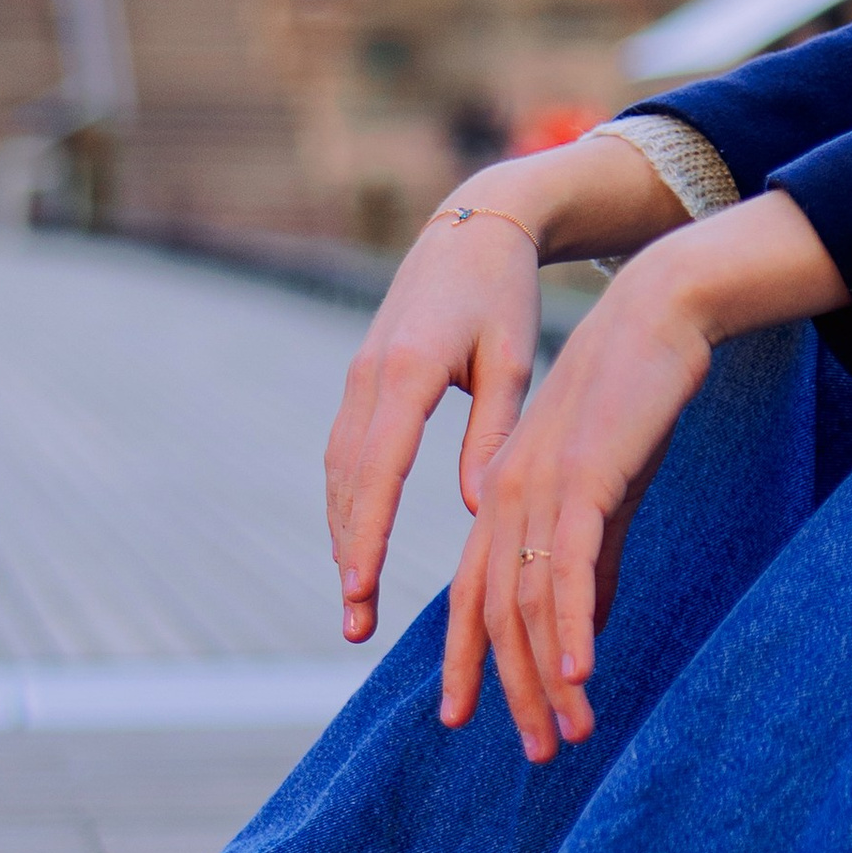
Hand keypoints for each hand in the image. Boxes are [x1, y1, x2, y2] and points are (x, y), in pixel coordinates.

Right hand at [326, 204, 542, 647]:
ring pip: (339, 472)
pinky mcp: (361, 376)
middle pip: (346, 484)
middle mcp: (369, 377)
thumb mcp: (513, 361)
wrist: (475, 227)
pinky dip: (347, 500)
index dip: (366, 536)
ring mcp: (358, 376)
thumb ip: (492, 435)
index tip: (360, 592)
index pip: (378, 472)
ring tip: (356, 601)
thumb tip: (476, 511)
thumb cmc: (506, 294)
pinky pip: (345, 450)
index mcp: (407, 373)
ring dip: (343, 535)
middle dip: (348, 556)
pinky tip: (356, 541)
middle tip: (356, 625)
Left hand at [443, 188, 846, 758]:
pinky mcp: (582, 480)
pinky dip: (573, 627)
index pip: (469, 596)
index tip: (463, 720)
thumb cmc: (635, 399)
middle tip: (541, 752)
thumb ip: (594, 554)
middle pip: (493, 614)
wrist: (657, 317)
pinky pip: (569, 569)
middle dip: (514, 690)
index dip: (464, 660)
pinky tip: (583, 675)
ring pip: (528, 602)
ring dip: (548, 677)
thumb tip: (587, 620)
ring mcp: (537, 488)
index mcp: (502, 497)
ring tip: (570, 734)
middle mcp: (504, 498)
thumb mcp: (609, 488)